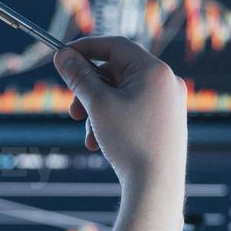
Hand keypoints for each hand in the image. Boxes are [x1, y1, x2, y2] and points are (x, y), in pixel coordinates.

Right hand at [52, 37, 186, 192]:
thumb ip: (78, 76)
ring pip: (122, 94)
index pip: (115, 45)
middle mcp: (166, 82)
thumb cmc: (130, 142)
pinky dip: (113, 120)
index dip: (85, 48)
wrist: (156, 186)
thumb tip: (63, 55)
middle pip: (117, 72)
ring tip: (89, 135)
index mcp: (155, 70)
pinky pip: (133, 110)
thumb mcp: (97, 104)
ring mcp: (169, 103)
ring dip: (98, 111)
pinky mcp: (166, 122)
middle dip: (89, 91)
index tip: (62, 58)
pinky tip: (101, 142)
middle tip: (72, 109)